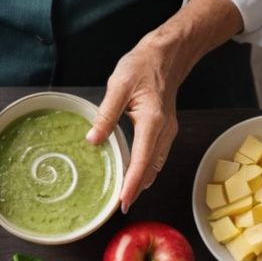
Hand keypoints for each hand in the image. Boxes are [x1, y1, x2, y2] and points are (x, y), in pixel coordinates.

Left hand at [87, 0, 242, 212]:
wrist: (168, 53)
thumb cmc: (143, 65)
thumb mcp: (119, 85)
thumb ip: (106, 114)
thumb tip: (93, 140)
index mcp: (152, 122)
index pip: (142, 161)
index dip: (132, 185)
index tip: (123, 202)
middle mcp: (164, 131)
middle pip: (151, 169)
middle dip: (137, 190)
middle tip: (120, 207)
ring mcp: (168, 132)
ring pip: (156, 165)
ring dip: (142, 182)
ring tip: (126, 196)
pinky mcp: (166, 131)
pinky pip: (157, 157)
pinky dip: (147, 170)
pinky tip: (135, 176)